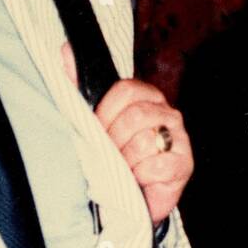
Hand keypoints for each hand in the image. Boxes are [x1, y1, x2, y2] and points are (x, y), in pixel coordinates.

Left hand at [62, 45, 193, 223]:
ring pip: (144, 141)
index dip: (106, 112)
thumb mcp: (94, 119)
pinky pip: (156, 165)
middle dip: (114, 140)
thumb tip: (63, 51)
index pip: (127, 90)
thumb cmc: (113, 154)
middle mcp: (167, 112)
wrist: (131, 196)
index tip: (97, 129)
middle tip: (109, 154)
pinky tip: (138, 180)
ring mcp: (179, 137)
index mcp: (146, 97)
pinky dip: (140, 176)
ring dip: (125, 161)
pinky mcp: (184, 163)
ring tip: (123, 168)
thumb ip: (79, 85)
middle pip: (135, 115)